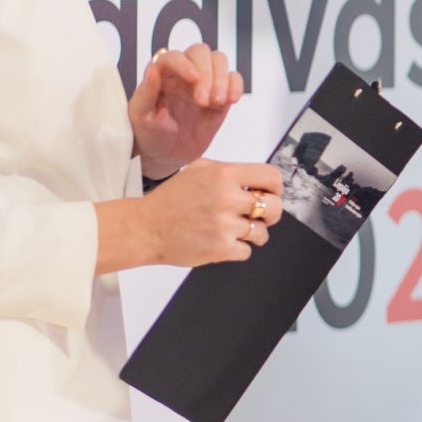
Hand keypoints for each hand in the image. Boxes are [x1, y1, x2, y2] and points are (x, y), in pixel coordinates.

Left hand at [130, 44, 244, 178]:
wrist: (166, 156)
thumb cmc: (149, 135)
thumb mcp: (141, 116)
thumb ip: (146, 92)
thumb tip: (153, 67)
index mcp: (161, 75)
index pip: (175, 56)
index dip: (186, 64)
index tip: (193, 79)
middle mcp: (183, 74)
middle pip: (200, 52)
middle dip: (206, 73)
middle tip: (203, 100)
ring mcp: (204, 83)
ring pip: (219, 61)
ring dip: (222, 79)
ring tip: (218, 102)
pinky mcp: (220, 96)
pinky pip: (234, 79)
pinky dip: (236, 86)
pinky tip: (231, 101)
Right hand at [144, 159, 284, 267]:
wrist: (145, 228)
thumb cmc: (170, 200)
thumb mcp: (198, 169)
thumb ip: (228, 171)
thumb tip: (255, 179)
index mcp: (224, 175)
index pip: (271, 177)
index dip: (276, 188)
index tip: (271, 194)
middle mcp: (227, 198)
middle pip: (274, 207)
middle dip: (270, 214)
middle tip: (258, 216)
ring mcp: (225, 225)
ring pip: (262, 233)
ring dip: (253, 234)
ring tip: (235, 231)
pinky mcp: (220, 248)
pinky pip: (247, 251)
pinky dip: (238, 249)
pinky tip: (224, 242)